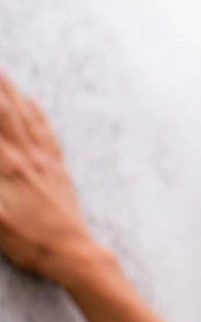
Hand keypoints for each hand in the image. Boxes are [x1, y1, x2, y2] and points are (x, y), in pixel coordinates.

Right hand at [0, 71, 97, 284]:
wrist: (72, 250)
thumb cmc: (29, 241)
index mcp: (7, 167)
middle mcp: (25, 156)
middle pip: (6, 111)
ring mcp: (44, 159)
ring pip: (26, 115)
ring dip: (12, 91)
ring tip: (3, 71)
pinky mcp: (57, 167)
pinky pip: (46, 131)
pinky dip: (37, 112)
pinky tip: (33, 100)